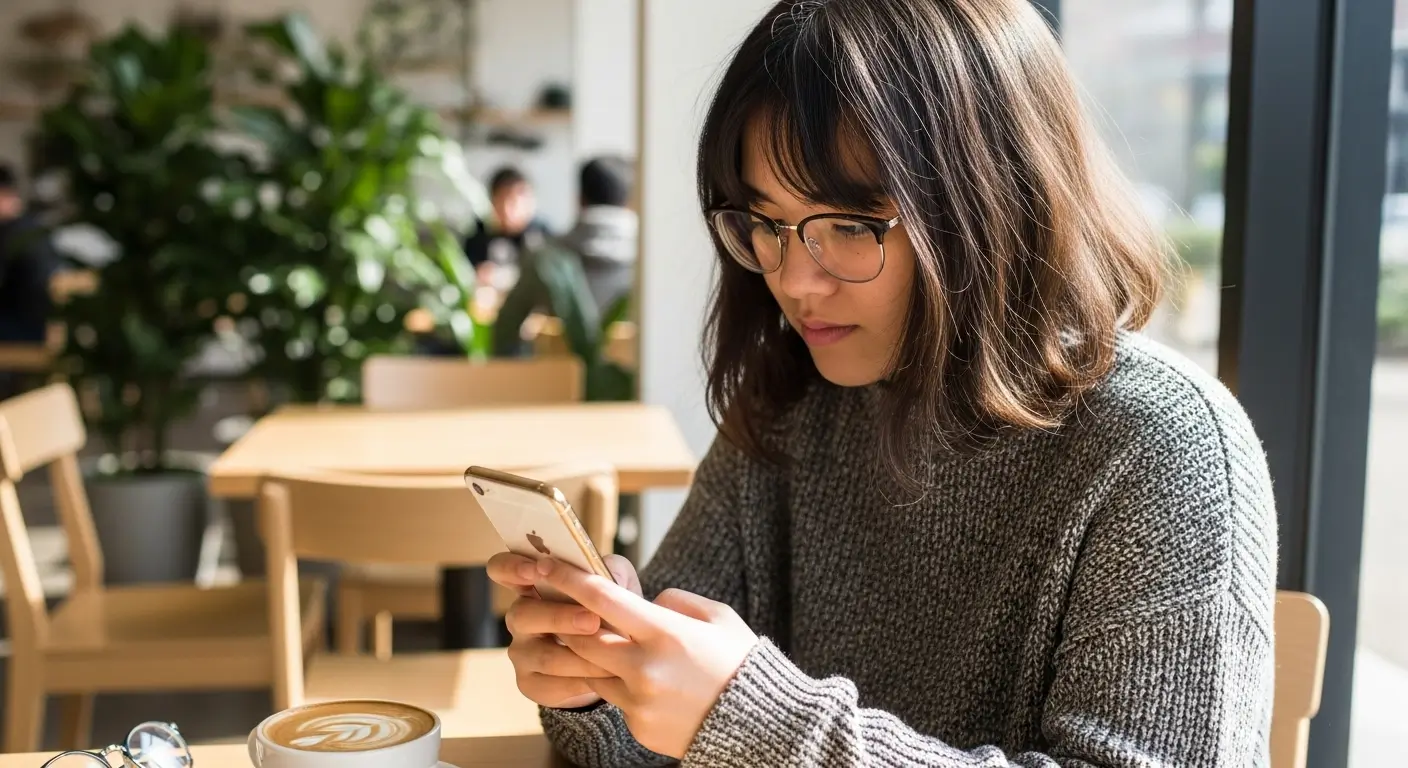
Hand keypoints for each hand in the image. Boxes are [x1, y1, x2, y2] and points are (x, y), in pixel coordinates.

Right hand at [486, 552, 642, 708]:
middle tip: (593, 620)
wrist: (615, 660)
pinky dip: (581, 681)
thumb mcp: (616, 585)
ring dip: (581, 655)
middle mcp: (520, 617)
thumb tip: (608, 571)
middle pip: (522, 614)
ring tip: (613, 656)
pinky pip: (551, 684)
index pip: (503, 568)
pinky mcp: (529, 683)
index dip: (512, 566)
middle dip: (559, 617)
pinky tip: (604, 678)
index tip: (536, 568)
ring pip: (544, 655)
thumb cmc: (609, 612)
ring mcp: (521, 652)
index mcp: (532, 585)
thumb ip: (611, 571)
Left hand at [534, 559, 758, 758]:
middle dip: (567, 620)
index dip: (569, 579)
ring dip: (589, 654)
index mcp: (665, 633)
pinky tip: (647, 681)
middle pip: (581, 637)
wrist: (759, 725)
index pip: (601, 599)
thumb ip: (674, 602)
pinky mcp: (637, 725)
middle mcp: (644, 667)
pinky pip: (614, 697)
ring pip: (590, 670)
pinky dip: (619, 684)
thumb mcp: (717, 617)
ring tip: (601, 643)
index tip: (545, 566)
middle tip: (560, 606)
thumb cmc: (740, 663)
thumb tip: (645, 603)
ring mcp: (638, 700)